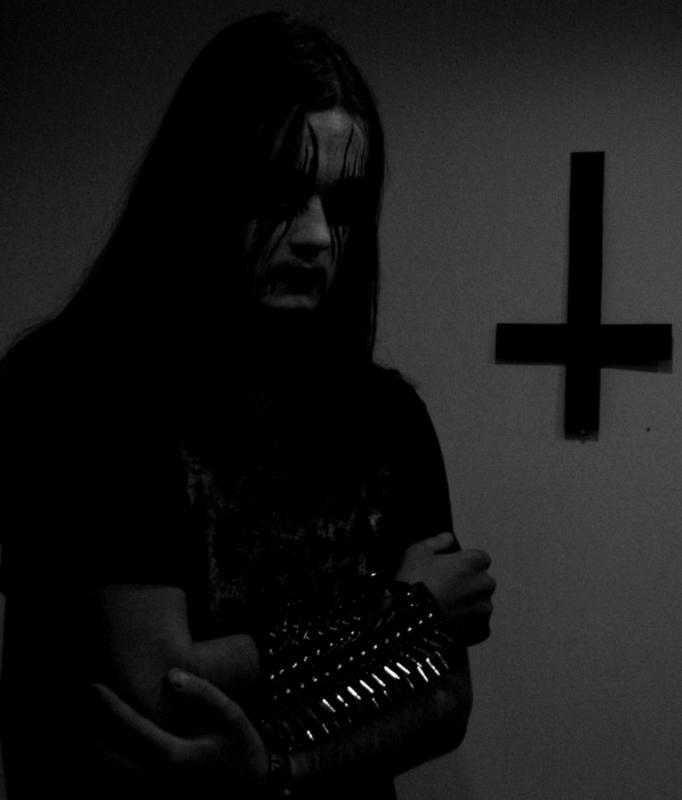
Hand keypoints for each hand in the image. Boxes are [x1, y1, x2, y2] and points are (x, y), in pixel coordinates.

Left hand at [90, 670, 268, 797]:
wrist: (256, 793)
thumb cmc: (243, 749)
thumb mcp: (232, 715)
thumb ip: (202, 693)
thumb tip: (170, 675)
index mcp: (176, 756)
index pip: (131, 728)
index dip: (109, 707)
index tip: (92, 687)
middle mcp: (159, 781)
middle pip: (108, 759)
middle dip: (89, 732)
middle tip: (78, 708)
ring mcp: (156, 799)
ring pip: (110, 779)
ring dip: (93, 753)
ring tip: (83, 727)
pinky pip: (121, 790)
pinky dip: (107, 771)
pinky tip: (105, 752)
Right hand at [394, 531, 495, 644]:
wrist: (409, 618)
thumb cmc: (414, 579)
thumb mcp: (418, 551)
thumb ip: (437, 541)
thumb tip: (450, 538)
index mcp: (472, 562)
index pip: (482, 558)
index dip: (467, 563)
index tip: (451, 569)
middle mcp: (483, 584)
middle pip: (484, 581)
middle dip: (472, 583)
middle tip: (450, 590)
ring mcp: (483, 609)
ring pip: (484, 603)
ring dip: (472, 604)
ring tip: (451, 610)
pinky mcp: (480, 629)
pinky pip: (481, 624)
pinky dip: (472, 624)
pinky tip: (455, 624)